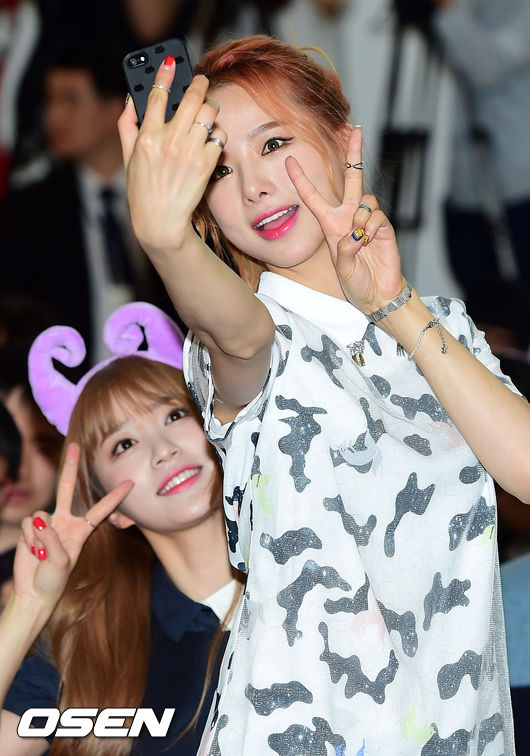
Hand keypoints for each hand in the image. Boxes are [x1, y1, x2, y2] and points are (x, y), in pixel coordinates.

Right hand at [12, 443, 132, 607]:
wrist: (32, 593)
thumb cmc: (53, 581)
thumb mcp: (61, 562)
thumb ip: (52, 539)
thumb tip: (41, 522)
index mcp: (80, 531)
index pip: (101, 509)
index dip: (115, 497)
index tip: (130, 482)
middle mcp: (64, 522)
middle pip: (67, 488)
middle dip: (71, 467)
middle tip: (74, 446)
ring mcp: (45, 525)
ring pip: (40, 515)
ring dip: (38, 537)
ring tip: (41, 555)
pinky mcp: (28, 529)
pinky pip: (27, 525)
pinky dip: (28, 540)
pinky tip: (31, 552)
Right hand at [118, 60, 226, 255]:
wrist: (160, 222)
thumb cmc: (142, 191)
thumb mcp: (127, 157)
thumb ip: (127, 125)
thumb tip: (130, 99)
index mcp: (147, 137)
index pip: (156, 95)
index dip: (165, 73)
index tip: (171, 61)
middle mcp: (169, 141)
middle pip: (191, 98)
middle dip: (198, 84)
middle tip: (200, 81)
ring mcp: (190, 153)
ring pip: (209, 114)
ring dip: (210, 108)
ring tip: (207, 111)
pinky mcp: (206, 165)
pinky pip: (219, 137)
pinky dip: (216, 134)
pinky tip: (210, 138)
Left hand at [286, 126, 404, 313]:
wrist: (377, 294)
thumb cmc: (355, 282)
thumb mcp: (341, 267)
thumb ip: (345, 250)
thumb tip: (356, 233)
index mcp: (331, 224)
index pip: (313, 197)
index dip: (301, 179)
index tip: (288, 161)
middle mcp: (349, 217)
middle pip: (351, 178)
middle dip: (354, 154)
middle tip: (356, 129)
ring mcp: (368, 220)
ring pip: (365, 200)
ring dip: (360, 220)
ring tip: (360, 241)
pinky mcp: (384, 226)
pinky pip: (375, 216)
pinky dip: (371, 230)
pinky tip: (370, 243)